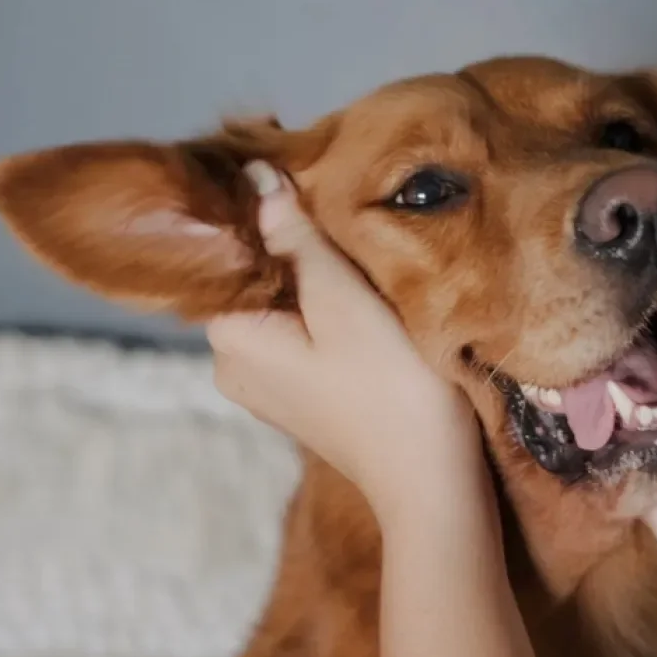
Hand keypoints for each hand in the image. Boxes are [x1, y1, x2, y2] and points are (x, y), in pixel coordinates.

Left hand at [206, 161, 481, 524]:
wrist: (430, 479)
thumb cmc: (390, 386)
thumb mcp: (344, 301)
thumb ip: (297, 238)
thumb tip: (255, 177)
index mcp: (229, 338)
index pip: (226, 252)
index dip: (262, 213)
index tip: (306, 181)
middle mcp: (230, 364)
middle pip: (253, 277)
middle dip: (292, 245)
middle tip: (345, 215)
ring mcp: (262, 384)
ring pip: (278, 304)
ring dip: (312, 277)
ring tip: (357, 253)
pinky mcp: (295, 395)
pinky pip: (296, 332)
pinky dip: (320, 311)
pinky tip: (357, 298)